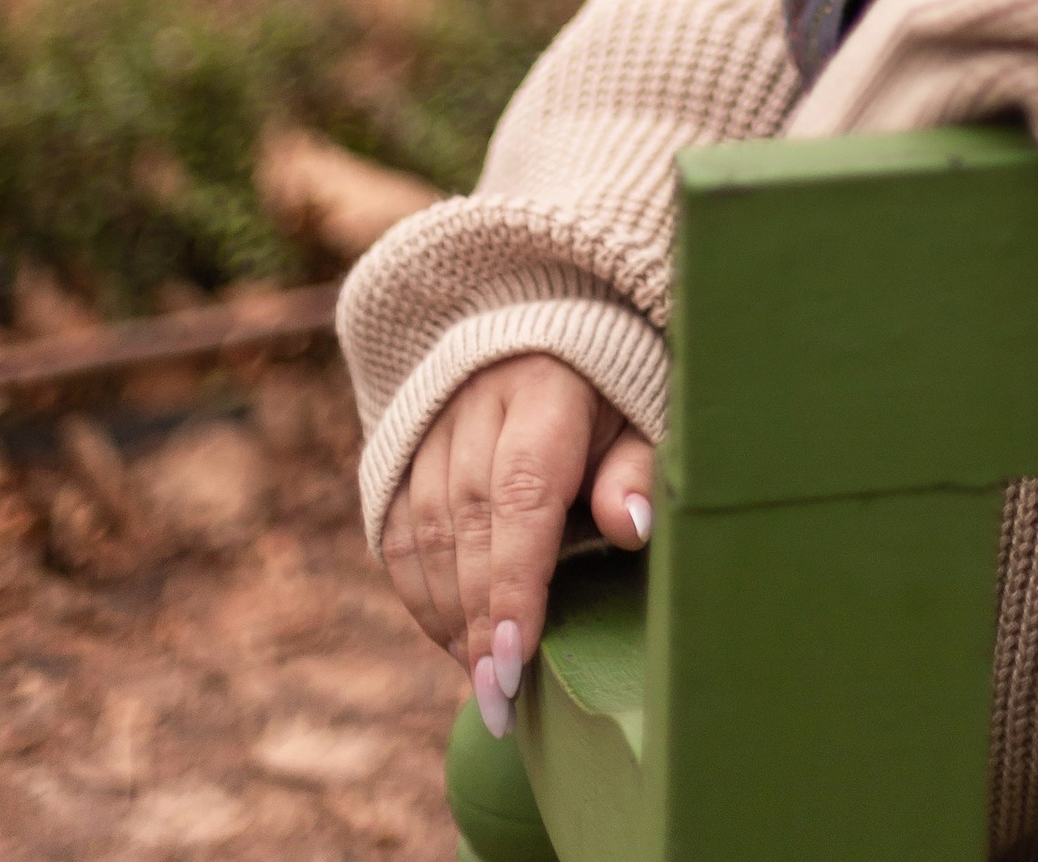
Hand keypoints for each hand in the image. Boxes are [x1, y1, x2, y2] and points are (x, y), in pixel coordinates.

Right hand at [377, 353, 656, 736]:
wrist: (541, 342)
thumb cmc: (606, 399)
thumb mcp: (640, 421)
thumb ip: (636, 471)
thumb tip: (631, 527)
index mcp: (544, 390)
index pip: (522, 494)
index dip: (514, 581)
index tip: (515, 657)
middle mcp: (476, 404)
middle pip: (467, 523)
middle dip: (481, 617)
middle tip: (499, 695)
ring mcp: (430, 426)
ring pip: (424, 534)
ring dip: (450, 614)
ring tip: (482, 678)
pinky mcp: (399, 453)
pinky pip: (397, 536)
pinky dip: (421, 595)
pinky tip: (453, 638)